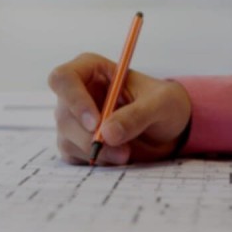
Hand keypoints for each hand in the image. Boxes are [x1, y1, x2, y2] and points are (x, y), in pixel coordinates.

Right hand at [48, 53, 191, 164]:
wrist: (168, 128)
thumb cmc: (164, 103)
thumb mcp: (161, 103)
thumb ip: (136, 115)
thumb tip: (107, 133)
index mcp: (91, 70)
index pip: (63, 79)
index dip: (74, 100)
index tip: (96, 124)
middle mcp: (76, 93)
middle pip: (64, 115)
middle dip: (90, 137)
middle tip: (121, 150)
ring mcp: (73, 120)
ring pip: (67, 139)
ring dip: (97, 152)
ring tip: (126, 154)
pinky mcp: (77, 143)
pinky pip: (74, 156)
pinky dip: (95, 161)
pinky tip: (116, 158)